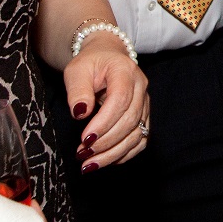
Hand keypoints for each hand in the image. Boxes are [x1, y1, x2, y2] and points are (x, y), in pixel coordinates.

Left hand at [66, 37, 149, 170]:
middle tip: (83, 154)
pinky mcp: (144, 117)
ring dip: (113, 153)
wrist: (107, 58)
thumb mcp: (77, 70)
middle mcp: (141, 88)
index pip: (121, 99)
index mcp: (125, 71)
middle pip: (130, 120)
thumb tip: (80, 113)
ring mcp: (145, 104)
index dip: (104, 122)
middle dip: (106, 142)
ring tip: (90, 164)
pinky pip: (140, 141)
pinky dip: (124, 154)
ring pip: (137, 134)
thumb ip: (78, 90)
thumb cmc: (91, 64)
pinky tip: (105, 160)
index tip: (85, 139)